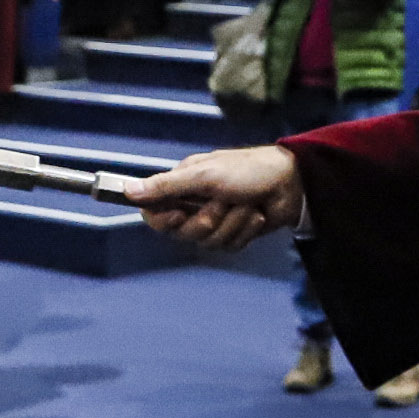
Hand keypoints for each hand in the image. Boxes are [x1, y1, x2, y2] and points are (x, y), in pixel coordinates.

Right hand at [124, 145, 304, 249]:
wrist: (291, 183)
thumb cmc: (247, 171)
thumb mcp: (205, 175)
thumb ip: (166, 186)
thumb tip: (128, 191)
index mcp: (183, 186)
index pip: (155, 213)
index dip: (164, 220)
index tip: (179, 214)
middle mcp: (195, 204)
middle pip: (182, 233)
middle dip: (207, 221)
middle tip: (223, 203)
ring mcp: (216, 220)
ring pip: (207, 242)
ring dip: (231, 224)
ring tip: (246, 206)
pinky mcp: (234, 233)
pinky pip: (229, 246)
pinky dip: (245, 231)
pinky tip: (258, 216)